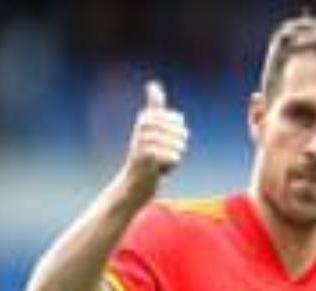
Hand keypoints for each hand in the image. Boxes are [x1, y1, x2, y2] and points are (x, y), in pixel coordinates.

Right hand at [123, 81, 188, 196]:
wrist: (134, 182)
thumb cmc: (146, 154)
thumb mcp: (151, 128)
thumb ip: (154, 107)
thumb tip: (153, 84)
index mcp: (146, 118)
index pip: (178, 121)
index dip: (177, 134)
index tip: (163, 141)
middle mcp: (143, 127)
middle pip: (181, 133)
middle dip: (177, 146)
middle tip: (163, 154)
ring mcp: (144, 142)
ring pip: (179, 146)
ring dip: (174, 157)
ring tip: (160, 162)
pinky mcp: (147, 157)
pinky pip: (174, 157)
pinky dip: (171, 166)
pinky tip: (160, 170)